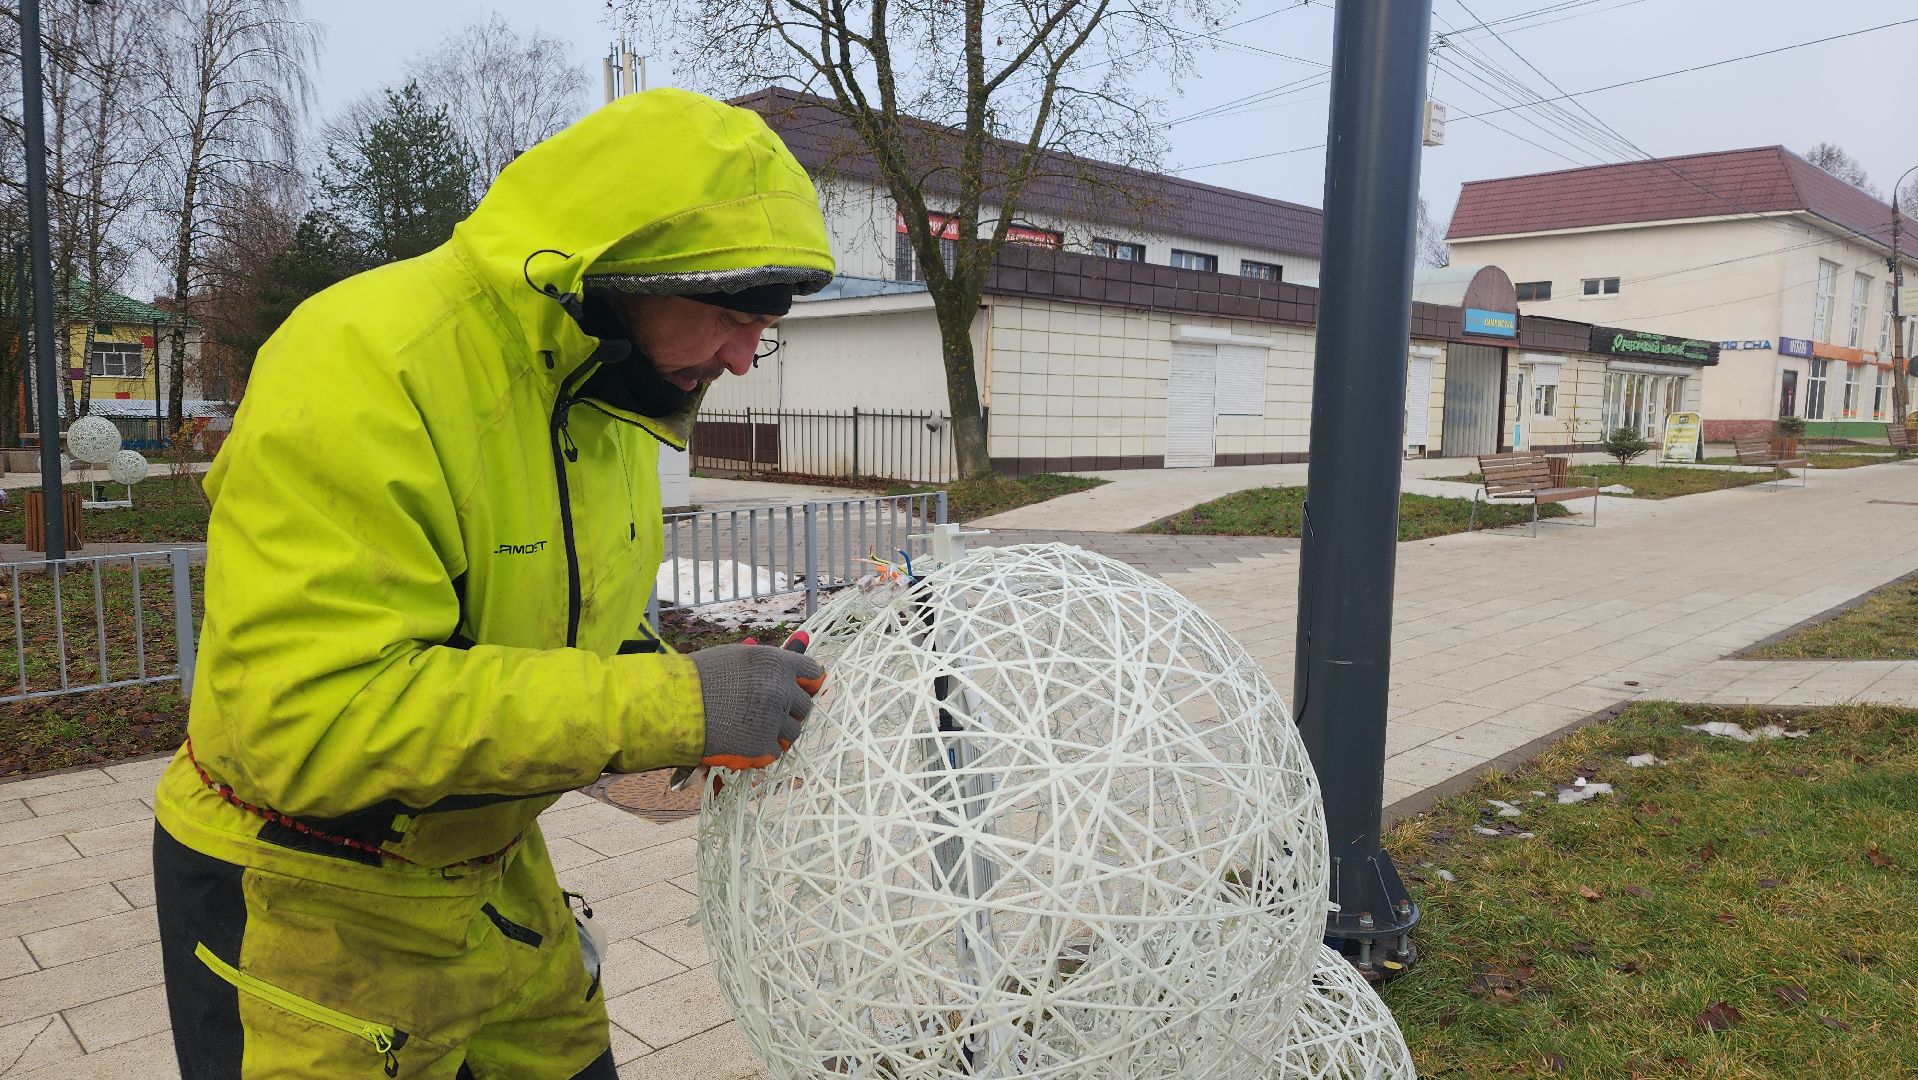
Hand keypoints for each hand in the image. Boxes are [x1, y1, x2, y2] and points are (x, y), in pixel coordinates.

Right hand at [690, 643, 824, 770]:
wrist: (674, 706)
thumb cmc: (699, 677)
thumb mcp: (737, 658)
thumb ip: (766, 666)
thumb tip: (787, 672)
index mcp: (777, 663)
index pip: (813, 673)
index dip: (808, 682)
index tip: (803, 688)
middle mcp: (781, 690)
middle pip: (805, 705)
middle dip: (791, 710)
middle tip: (770, 713)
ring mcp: (774, 719)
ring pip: (793, 731)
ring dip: (778, 732)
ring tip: (753, 728)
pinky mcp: (763, 745)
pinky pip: (776, 751)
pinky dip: (763, 749)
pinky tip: (745, 741)